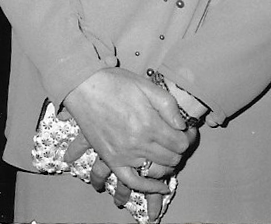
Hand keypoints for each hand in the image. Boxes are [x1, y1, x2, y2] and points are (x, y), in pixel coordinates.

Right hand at [64, 68, 196, 197]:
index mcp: (150, 124)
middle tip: (175, 137)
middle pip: (172, 158)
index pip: (181, 143)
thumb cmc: (114, 83)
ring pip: (157, 170)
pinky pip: (132, 182)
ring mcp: (124, 154)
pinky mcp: (111, 159)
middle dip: (178, 149)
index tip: (187, 130)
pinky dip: (148, 187)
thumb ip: (168, 105)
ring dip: (166, 163)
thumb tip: (182, 125)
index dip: (188, 137)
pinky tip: (160, 186)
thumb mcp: (146, 85)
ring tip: (167, 152)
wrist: (83, 87)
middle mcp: (138, 143)